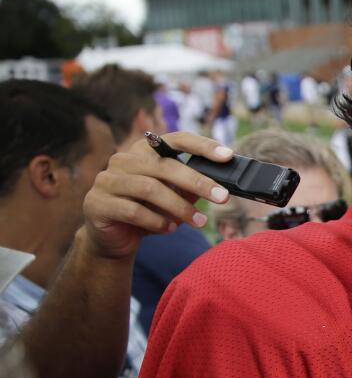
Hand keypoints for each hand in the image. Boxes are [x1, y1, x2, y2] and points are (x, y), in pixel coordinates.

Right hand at [83, 132, 232, 259]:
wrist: (114, 238)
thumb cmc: (149, 211)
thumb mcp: (175, 196)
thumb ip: (193, 186)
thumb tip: (224, 184)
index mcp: (145, 151)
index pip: (176, 139)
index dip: (202, 146)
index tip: (227, 155)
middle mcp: (124, 160)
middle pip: (166, 166)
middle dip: (199, 182)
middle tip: (223, 198)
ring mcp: (107, 180)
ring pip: (151, 189)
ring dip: (180, 207)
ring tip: (200, 222)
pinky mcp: (97, 203)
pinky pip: (134, 211)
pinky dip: (157, 222)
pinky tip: (170, 229)